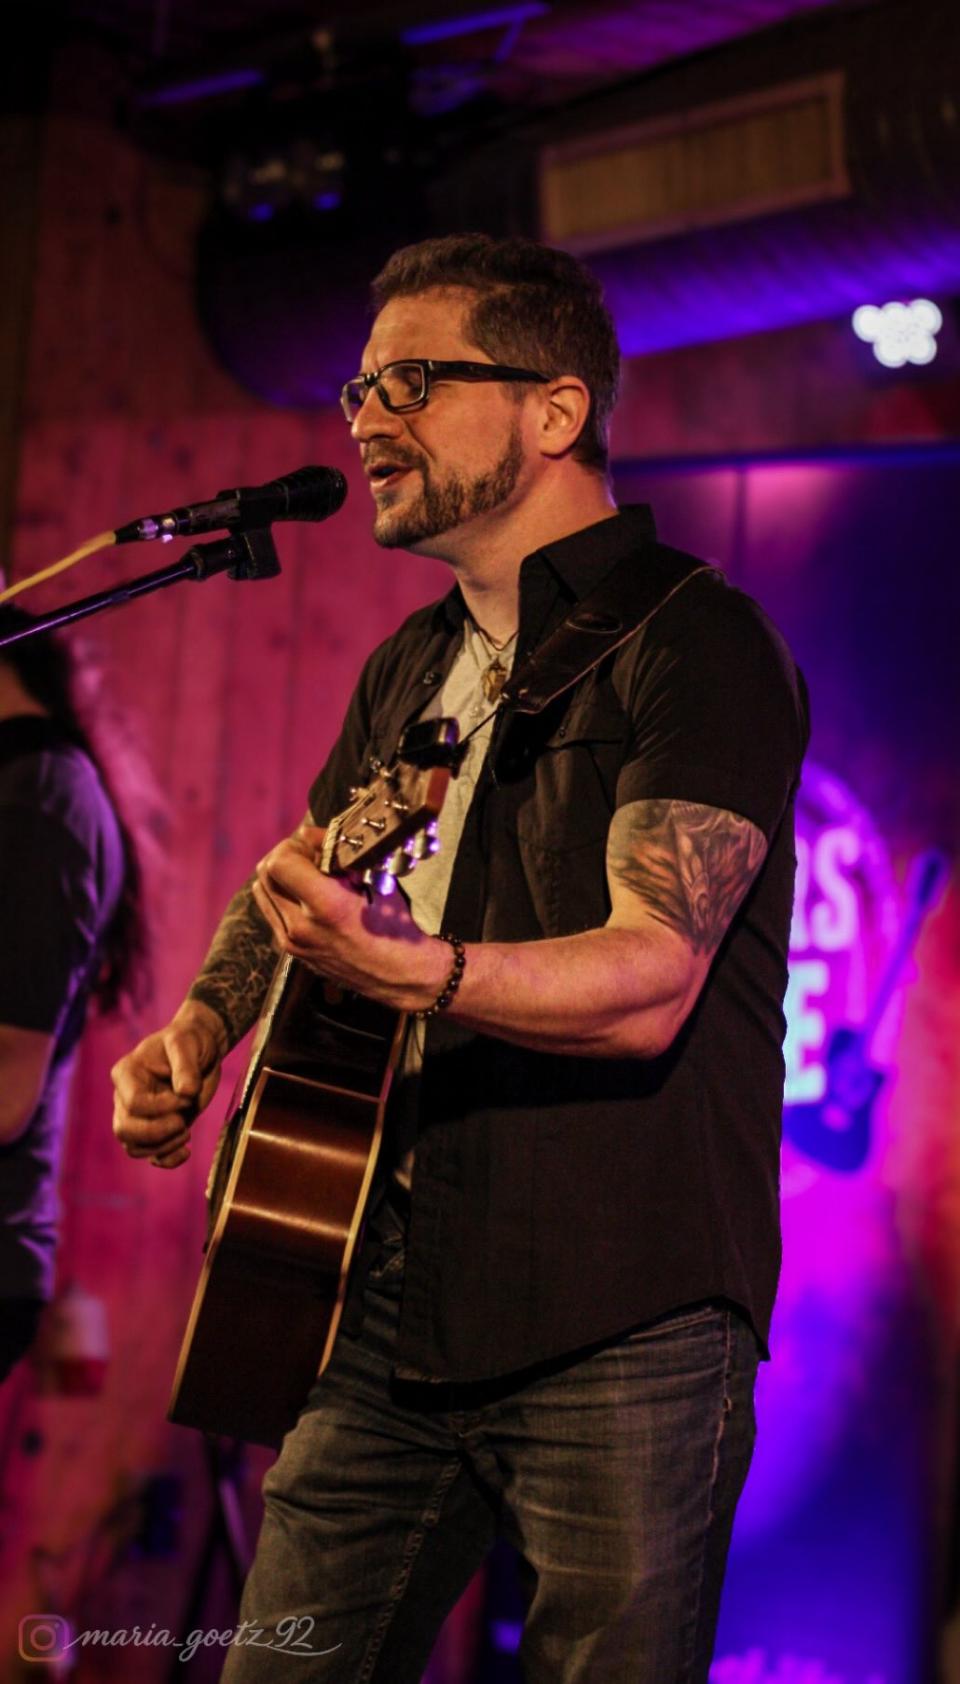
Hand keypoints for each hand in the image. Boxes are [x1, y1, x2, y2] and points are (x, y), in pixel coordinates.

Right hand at [111, 1002, 226, 1168]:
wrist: (200, 1051)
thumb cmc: (190, 1041)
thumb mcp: (187, 1043)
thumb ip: (185, 1066)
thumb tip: (186, 1093)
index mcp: (126, 1073)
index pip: (133, 1103)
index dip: (161, 1107)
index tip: (187, 1097)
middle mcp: (125, 1097)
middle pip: (125, 1130)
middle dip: (157, 1133)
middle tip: (183, 1122)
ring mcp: (137, 1116)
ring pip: (134, 1147)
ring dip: (163, 1146)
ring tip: (186, 1130)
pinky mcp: (154, 1128)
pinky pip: (149, 1155)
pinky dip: (166, 1160)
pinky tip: (185, 1152)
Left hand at [252, 825, 448, 1010]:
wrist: (399, 974)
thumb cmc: (394, 924)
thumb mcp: (374, 881)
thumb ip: (337, 856)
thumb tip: (310, 836)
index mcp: (326, 905)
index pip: (280, 862)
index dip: (294, 845)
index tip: (313, 845)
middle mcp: (302, 926)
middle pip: (265, 873)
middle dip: (285, 855)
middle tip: (310, 855)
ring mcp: (292, 942)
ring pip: (262, 892)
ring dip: (280, 875)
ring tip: (307, 874)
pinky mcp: (292, 951)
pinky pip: (271, 912)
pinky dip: (283, 896)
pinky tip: (307, 896)